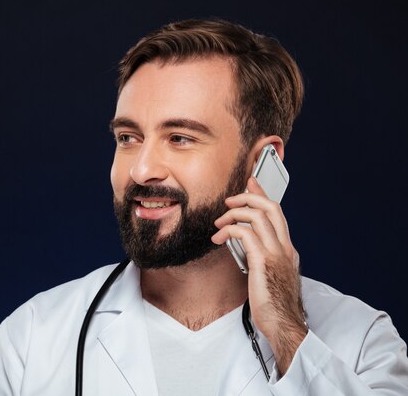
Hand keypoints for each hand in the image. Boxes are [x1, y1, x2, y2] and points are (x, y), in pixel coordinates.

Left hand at [211, 176, 307, 375]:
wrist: (284, 325)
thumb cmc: (274, 305)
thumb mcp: (270, 275)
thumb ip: (262, 257)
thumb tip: (246, 247)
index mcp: (287, 250)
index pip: (277, 213)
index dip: (262, 194)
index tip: (250, 183)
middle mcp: (285, 248)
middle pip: (271, 207)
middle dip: (248, 196)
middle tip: (229, 200)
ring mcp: (277, 254)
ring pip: (258, 216)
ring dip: (234, 214)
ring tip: (220, 223)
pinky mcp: (263, 262)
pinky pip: (245, 234)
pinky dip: (230, 230)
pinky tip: (220, 237)